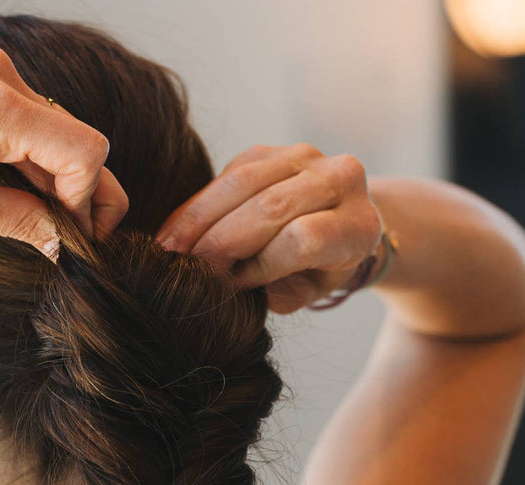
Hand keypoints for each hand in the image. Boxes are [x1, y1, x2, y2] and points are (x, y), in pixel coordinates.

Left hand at [0, 45, 128, 258]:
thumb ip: (19, 221)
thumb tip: (64, 244)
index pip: (85, 151)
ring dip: (54, 177)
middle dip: (79, 193)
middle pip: (76, 138)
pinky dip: (31, 156)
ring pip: (55, 129)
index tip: (68, 240)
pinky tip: (13, 190)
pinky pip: (28, 117)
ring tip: (33, 221)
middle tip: (66, 240)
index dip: (87, 202)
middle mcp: (0, 75)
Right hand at [155, 143, 383, 312]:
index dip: (260, 264)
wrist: (338, 222)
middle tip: (182, 270)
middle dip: (220, 241)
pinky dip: (197, 204)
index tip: (229, 285)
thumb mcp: (304, 293)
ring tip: (168, 249)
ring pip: (243, 184)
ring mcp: (306, 157)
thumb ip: (274, 290)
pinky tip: (175, 231)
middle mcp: (341, 180)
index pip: (303, 239)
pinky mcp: (270, 150)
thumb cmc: (318, 271)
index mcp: (357, 226)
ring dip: (198, 219)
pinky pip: (228, 174)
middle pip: (270, 208)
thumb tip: (223, 284)